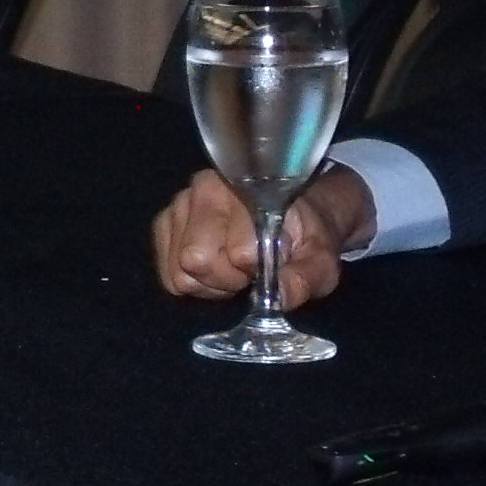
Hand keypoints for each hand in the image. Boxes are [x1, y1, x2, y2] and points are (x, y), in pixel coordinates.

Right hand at [152, 165, 374, 306]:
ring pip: (178, 270)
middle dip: (225, 279)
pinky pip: (167, 274)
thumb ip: (304, 278)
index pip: (237, 252)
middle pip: (195, 260)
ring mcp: (179, 204)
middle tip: (248, 273)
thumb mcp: (320, 261)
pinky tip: (215, 268)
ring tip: (232, 268)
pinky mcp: (164, 223)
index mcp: (247, 190)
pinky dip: (191, 282)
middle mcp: (205, 188)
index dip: (255, 272)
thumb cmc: (307, 236)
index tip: (269, 266)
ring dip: (208, 282)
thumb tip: (278, 297)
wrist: (295, 216)